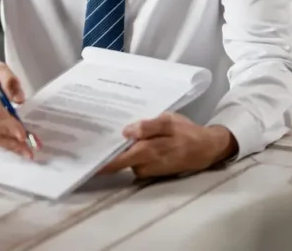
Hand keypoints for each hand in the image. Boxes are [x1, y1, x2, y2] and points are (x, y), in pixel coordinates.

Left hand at [98, 113, 236, 176]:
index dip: (101, 162)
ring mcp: (148, 170)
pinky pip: (134, 163)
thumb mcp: (169, 121)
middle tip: (86, 146)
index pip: (118, 160)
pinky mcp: (152, 171)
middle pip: (117, 163)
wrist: (207, 149)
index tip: (84, 158)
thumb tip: (126, 132)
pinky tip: (124, 143)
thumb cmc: (186, 132)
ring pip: (125, 163)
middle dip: (103, 157)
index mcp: (147, 151)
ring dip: (116, 154)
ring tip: (103, 139)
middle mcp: (144, 165)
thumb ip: (148, 127)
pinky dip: (128, 155)